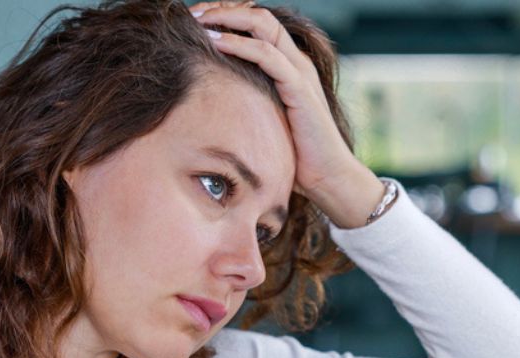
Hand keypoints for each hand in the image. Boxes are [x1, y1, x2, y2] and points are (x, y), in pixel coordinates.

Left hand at [188, 2, 385, 227]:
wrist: (328, 178)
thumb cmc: (296, 156)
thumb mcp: (266, 119)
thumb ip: (249, 101)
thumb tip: (213, 100)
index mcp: (289, 65)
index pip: (257, 23)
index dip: (228, 15)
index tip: (197, 20)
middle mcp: (296, 61)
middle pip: (258, 15)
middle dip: (223, 9)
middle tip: (192, 13)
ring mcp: (299, 72)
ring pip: (263, 25)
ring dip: (227, 18)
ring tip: (198, 20)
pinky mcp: (300, 89)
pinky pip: (268, 55)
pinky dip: (239, 44)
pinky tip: (215, 41)